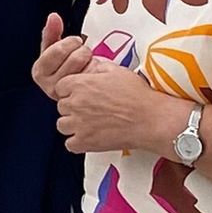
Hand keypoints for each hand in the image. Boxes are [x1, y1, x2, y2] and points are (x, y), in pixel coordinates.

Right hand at [32, 12, 90, 99]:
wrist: (77, 84)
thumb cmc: (64, 65)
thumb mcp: (55, 47)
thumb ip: (52, 31)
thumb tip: (53, 16)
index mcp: (40, 72)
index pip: (56, 51)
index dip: (68, 43)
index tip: (74, 41)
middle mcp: (51, 86)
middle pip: (74, 59)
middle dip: (81, 50)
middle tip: (82, 52)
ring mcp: (67, 95)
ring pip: (86, 68)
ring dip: (90, 60)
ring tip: (87, 62)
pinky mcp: (82, 99)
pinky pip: (95, 79)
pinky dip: (98, 71)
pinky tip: (93, 73)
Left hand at [55, 60, 187, 154]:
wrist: (151, 119)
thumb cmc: (137, 95)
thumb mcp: (117, 71)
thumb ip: (98, 68)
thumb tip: (91, 68)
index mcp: (80, 84)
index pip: (60, 87)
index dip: (70, 91)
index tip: (80, 94)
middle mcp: (76, 103)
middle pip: (61, 106)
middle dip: (72, 107)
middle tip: (88, 109)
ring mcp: (79, 124)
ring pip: (62, 125)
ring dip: (72, 125)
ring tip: (88, 124)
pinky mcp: (85, 142)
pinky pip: (70, 144)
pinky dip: (78, 142)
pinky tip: (89, 137)